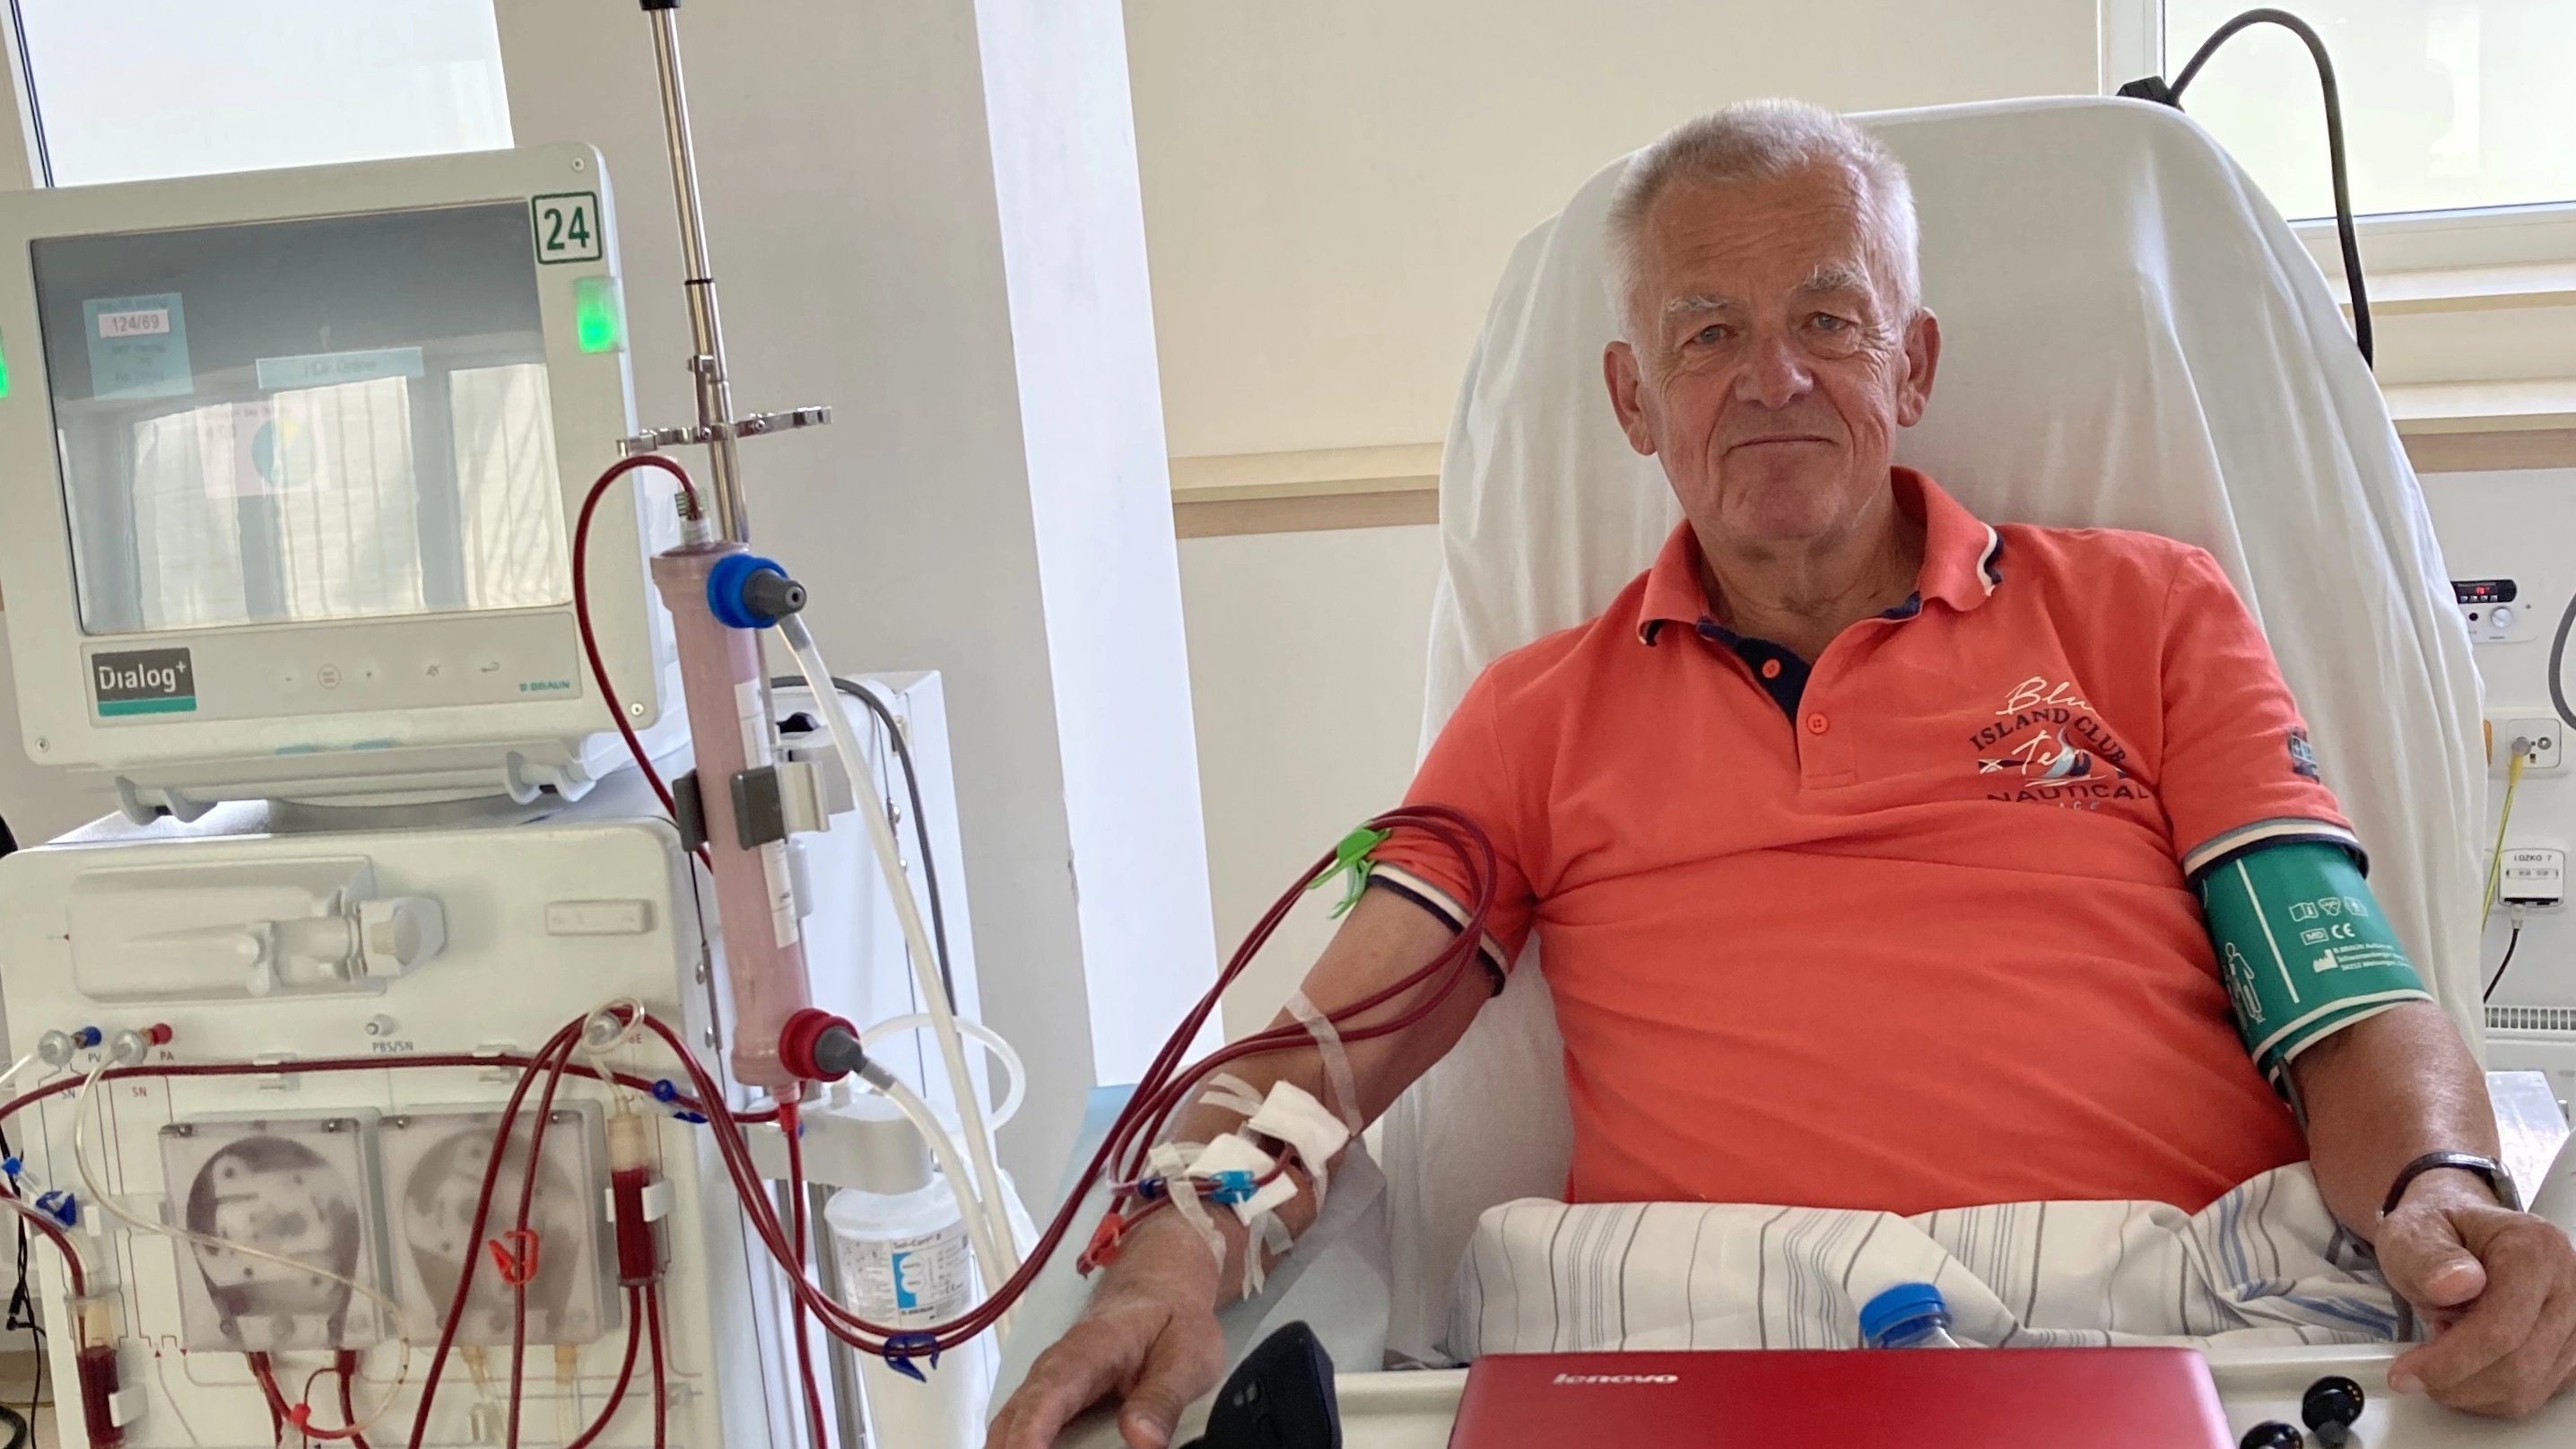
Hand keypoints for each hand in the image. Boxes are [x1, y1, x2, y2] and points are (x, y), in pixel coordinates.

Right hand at [986, 1217, 1229, 1448]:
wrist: (1160, 1289)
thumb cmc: (1172, 1319)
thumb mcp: (1187, 1357)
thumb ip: (1162, 1400)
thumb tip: (1142, 1442)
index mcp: (1085, 1354)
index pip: (1046, 1399)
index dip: (1031, 1437)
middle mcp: (1052, 1371)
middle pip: (1011, 1422)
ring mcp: (1045, 1388)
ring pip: (1008, 1429)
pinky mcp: (1050, 1404)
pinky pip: (1021, 1431)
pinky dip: (1024, 1447)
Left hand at [2377, 1170, 2575, 1417]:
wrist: (2455, 1236)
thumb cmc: (2437, 1231)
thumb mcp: (2414, 1233)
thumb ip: (2429, 1258)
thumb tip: (2457, 1284)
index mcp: (2535, 1249)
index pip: (2502, 1327)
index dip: (2452, 1360)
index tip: (2408, 1372)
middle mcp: (2568, 1286)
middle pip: (2519, 1365)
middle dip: (2456, 1380)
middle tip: (2414, 1370)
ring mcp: (2575, 1322)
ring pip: (2527, 1389)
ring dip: (2470, 1388)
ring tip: (2441, 1349)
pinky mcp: (2570, 1351)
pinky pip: (2533, 1394)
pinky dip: (2488, 1393)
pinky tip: (2464, 1362)